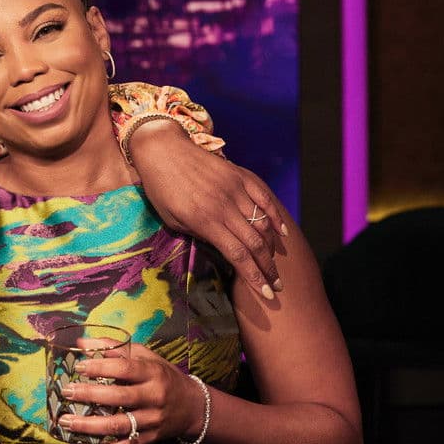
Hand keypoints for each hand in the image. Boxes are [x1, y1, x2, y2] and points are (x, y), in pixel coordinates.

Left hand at [57, 343, 203, 443]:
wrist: (192, 406)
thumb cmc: (163, 377)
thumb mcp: (145, 357)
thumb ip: (114, 349)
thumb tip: (82, 342)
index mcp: (153, 373)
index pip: (125, 369)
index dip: (100, 367)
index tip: (78, 367)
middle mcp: (154, 397)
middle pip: (119, 397)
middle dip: (90, 395)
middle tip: (67, 392)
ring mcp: (153, 420)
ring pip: (119, 425)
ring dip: (90, 425)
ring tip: (67, 421)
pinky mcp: (151, 439)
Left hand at [130, 122, 288, 299]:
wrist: (163, 149)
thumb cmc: (161, 188)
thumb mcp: (171, 219)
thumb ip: (197, 235)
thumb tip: (220, 250)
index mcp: (205, 220)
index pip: (238, 255)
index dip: (255, 277)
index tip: (266, 294)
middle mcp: (224, 205)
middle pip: (255, 244)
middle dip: (269, 268)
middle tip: (277, 285)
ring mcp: (235, 189)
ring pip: (263, 224)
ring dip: (273, 248)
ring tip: (277, 265)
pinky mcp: (240, 176)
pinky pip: (265, 199)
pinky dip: (276, 217)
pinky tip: (282, 233)